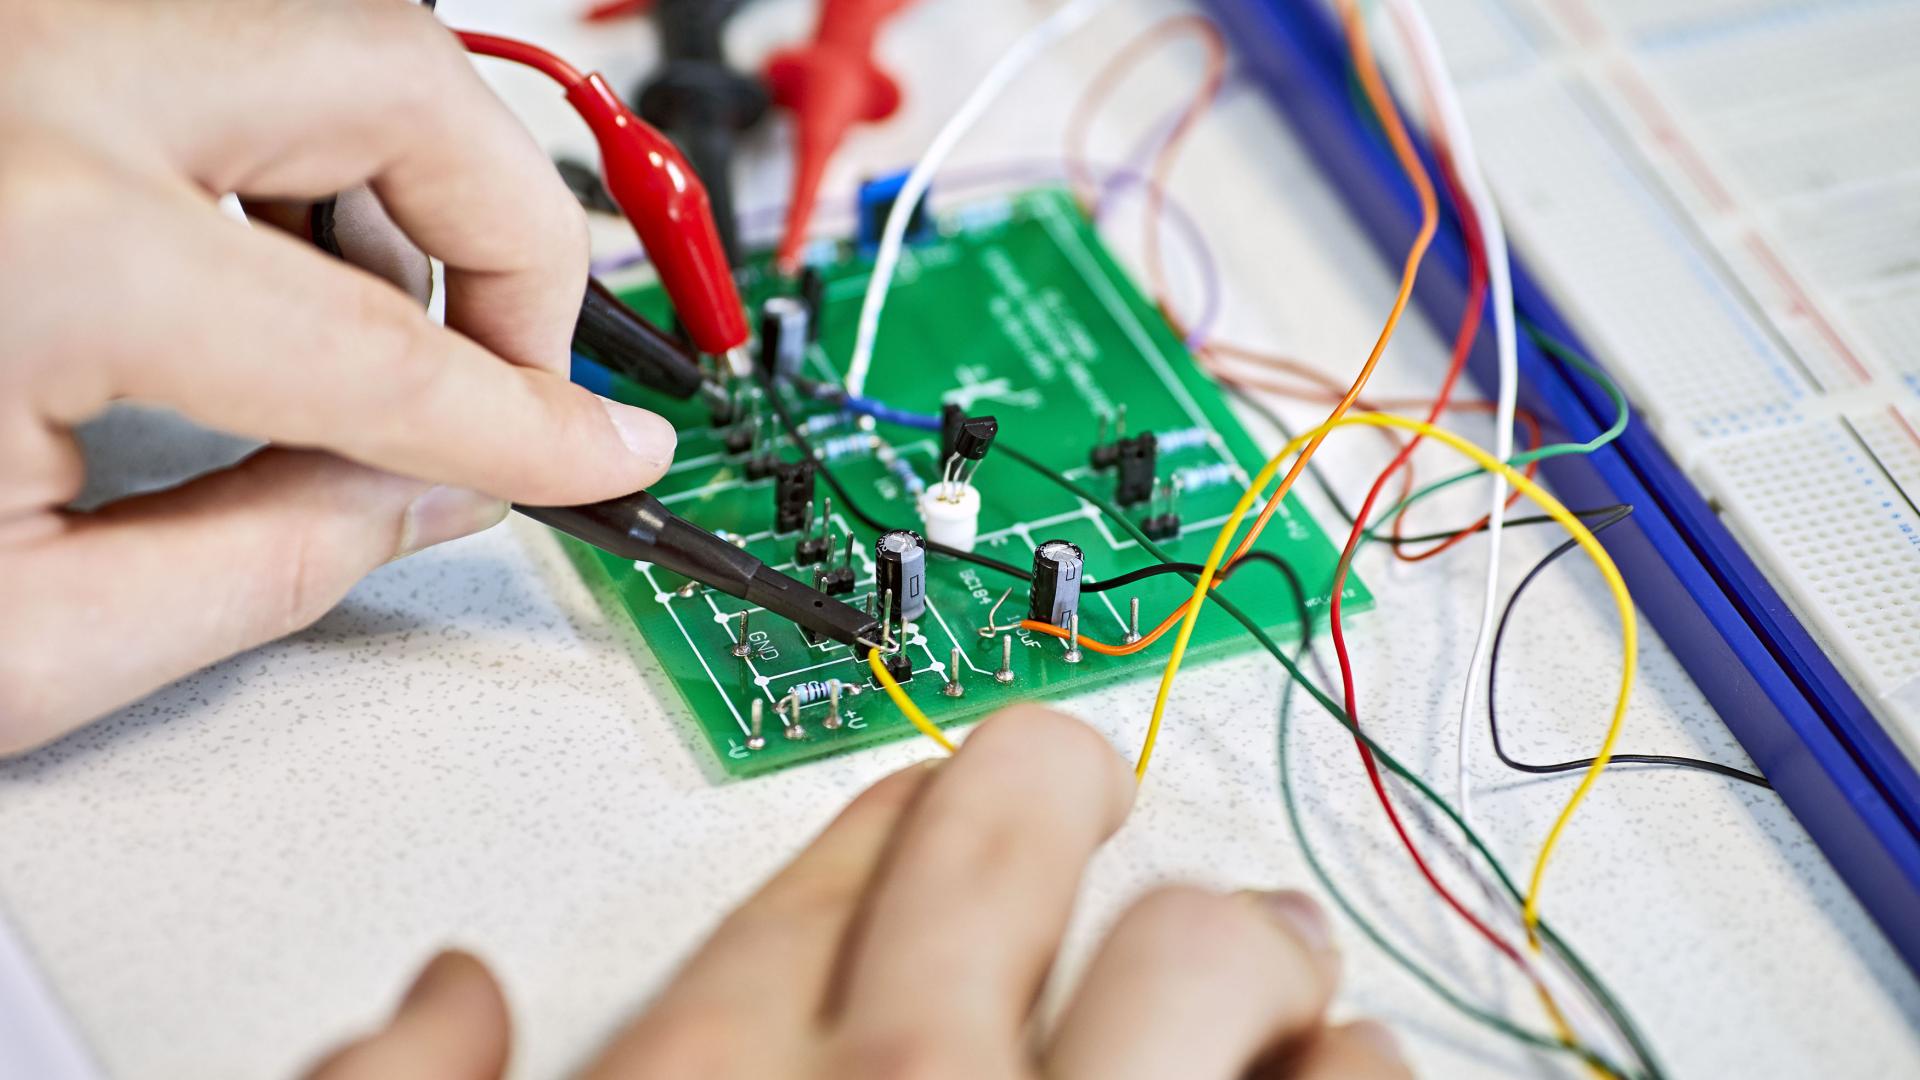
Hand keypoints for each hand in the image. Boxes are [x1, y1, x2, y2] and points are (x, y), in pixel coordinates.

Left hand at [0, 0, 677, 750]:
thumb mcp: (18, 644)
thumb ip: (280, 565)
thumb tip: (437, 493)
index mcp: (37, 242)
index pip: (391, 349)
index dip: (531, 427)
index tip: (601, 455)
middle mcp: (24, 70)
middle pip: (398, 71)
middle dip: (508, 233)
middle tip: (510, 366)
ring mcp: (5, 25)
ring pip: (322, 23)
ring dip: (404, 172)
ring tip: (377, 327)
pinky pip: (216, 39)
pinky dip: (294, 142)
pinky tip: (263, 267)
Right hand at [308, 709, 1411, 1079]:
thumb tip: (438, 998)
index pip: (827, 842)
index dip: (902, 795)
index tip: (947, 786)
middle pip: (1036, 816)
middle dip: (1077, 796)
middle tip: (1100, 822)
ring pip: (1227, 949)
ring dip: (1250, 961)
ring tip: (1260, 987)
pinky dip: (1357, 1073)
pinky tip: (1333, 1079)